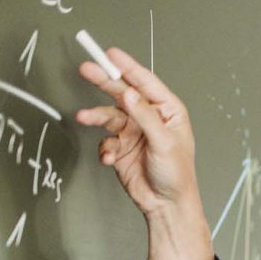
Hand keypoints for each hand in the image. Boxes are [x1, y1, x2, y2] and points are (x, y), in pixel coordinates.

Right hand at [75, 47, 198, 217]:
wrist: (166, 205)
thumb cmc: (176, 175)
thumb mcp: (164, 142)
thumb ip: (144, 115)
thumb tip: (128, 92)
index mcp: (168, 111)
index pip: (145, 82)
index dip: (127, 67)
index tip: (110, 54)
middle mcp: (149, 117)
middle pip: (123, 92)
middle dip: (104, 81)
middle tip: (86, 69)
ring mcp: (134, 131)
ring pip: (109, 115)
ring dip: (96, 117)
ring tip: (84, 117)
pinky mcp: (121, 147)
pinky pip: (106, 141)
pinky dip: (105, 148)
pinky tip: (110, 158)